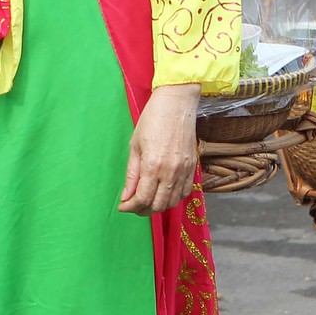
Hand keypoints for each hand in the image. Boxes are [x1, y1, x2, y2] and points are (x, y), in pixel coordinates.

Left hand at [120, 84, 200, 215]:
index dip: (130, 207)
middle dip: (143, 210)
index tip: (123, 206)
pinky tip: (164, 194)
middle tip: (133, 206)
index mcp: (152, 166)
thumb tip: (126, 196)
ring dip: (158, 206)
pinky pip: (185, 193)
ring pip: (172, 202)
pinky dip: (173, 199)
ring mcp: (184, 171)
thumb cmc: (152, 120)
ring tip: (147, 201)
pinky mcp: (193, 167)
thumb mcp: (135, 146)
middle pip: (158, 205)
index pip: (142, 199)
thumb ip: (132, 174)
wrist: (177, 104)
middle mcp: (170, 172)